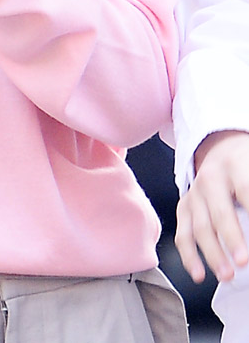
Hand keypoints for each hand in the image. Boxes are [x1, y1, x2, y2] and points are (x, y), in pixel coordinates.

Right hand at [175, 130, 248, 281]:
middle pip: (220, 212)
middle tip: (244, 261)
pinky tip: (199, 274)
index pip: (245, 190)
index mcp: (235, 166)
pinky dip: (189, 256)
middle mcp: (210, 179)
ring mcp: (194, 194)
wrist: (221, 148)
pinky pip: (183, 234)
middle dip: (232, 238)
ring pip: (200, 227)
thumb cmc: (245, 165)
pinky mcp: (184, 207)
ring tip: (227, 275)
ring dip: (213, 254)